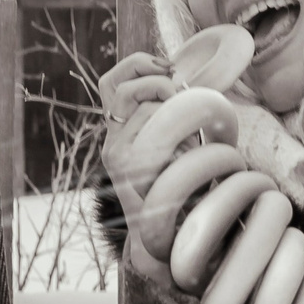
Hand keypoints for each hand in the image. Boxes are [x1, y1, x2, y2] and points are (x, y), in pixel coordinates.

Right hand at [96, 52, 180, 201]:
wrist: (161, 238)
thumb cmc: (176, 189)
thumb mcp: (170, 145)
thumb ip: (168, 118)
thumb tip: (184, 80)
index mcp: (119, 131)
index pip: (111, 82)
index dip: (136, 65)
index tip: (167, 66)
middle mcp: (113, 141)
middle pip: (123, 88)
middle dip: (157, 79)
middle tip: (182, 91)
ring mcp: (118, 155)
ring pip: (143, 107)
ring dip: (174, 107)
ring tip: (191, 122)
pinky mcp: (130, 168)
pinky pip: (153, 130)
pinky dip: (178, 127)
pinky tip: (190, 141)